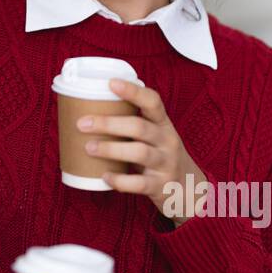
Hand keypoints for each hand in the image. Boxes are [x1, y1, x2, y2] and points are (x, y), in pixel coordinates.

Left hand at [76, 77, 208, 223]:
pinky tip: (105, 176)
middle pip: (139, 127)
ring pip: (139, 152)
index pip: (152, 101)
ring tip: (88, 147)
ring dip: (111, 149)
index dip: (133, 91)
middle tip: (82, 123)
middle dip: (109, 123)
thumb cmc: (161, 156)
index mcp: (163, 124)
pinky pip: (139, 183)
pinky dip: (120, 180)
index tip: (111, 83)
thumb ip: (132, 124)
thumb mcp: (155, 135)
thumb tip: (88, 110)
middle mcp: (167, 141)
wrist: (188, 189)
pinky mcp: (160, 186)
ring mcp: (165, 164)